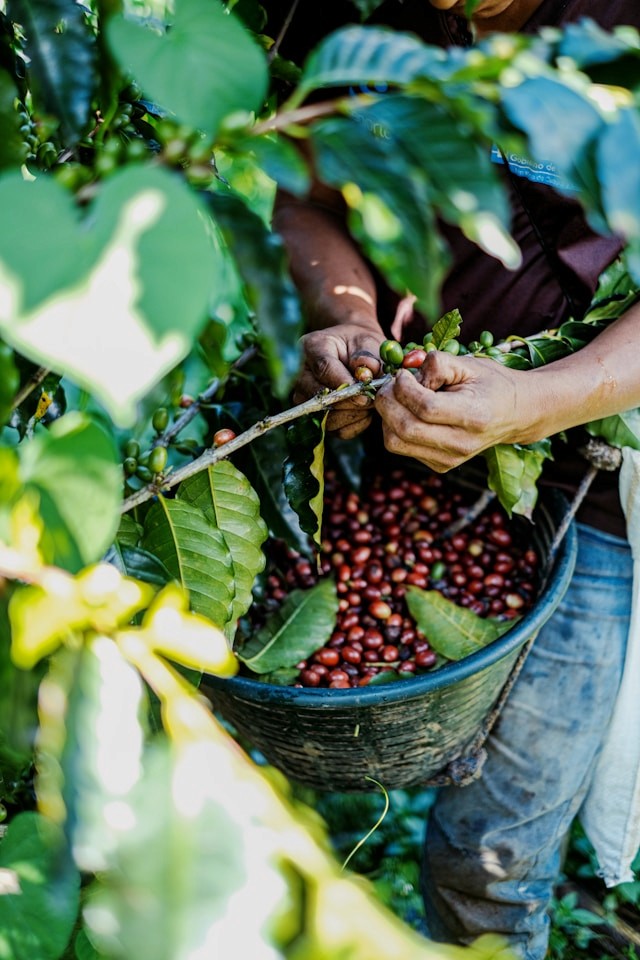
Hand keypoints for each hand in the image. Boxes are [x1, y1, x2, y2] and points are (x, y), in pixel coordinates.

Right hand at [293, 322, 384, 437]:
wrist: (353, 354)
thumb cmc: (359, 346)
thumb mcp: (366, 342)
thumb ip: (367, 357)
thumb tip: (365, 376)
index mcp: (312, 347)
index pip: (323, 368)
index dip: (344, 383)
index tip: (363, 393)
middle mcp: (301, 374)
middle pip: (320, 396)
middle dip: (350, 402)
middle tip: (372, 399)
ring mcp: (304, 398)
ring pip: (327, 417)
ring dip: (354, 414)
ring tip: (369, 402)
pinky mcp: (314, 417)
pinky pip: (336, 430)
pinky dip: (355, 424)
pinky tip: (364, 411)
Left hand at [374, 350, 542, 470]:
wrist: (514, 414)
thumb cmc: (490, 383)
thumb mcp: (468, 364)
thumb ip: (437, 364)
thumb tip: (406, 375)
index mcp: (474, 416)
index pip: (426, 408)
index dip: (404, 388)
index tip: (403, 374)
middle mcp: (461, 444)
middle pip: (404, 429)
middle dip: (387, 401)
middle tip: (391, 384)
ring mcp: (449, 460)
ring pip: (395, 442)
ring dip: (387, 416)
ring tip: (398, 397)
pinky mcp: (439, 465)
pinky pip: (401, 447)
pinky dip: (395, 427)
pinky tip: (408, 412)